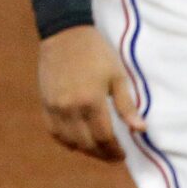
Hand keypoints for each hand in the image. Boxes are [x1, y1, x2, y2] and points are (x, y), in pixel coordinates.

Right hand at [38, 26, 141, 161]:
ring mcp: (55, 106)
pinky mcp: (45, 103)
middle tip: (113, 155)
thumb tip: (140, 130)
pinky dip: (66, 141)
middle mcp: (71, 107)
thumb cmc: (96, 52)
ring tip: (98, 149)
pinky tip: (77, 141)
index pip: (104, 138)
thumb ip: (126, 106)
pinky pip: (54, 132)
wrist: (65, 32)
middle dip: (102, 154)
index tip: (123, 154)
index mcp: (92, 100)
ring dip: (85, 150)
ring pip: (69, 141)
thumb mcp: (117, 76)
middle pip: (87, 143)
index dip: (114, 150)